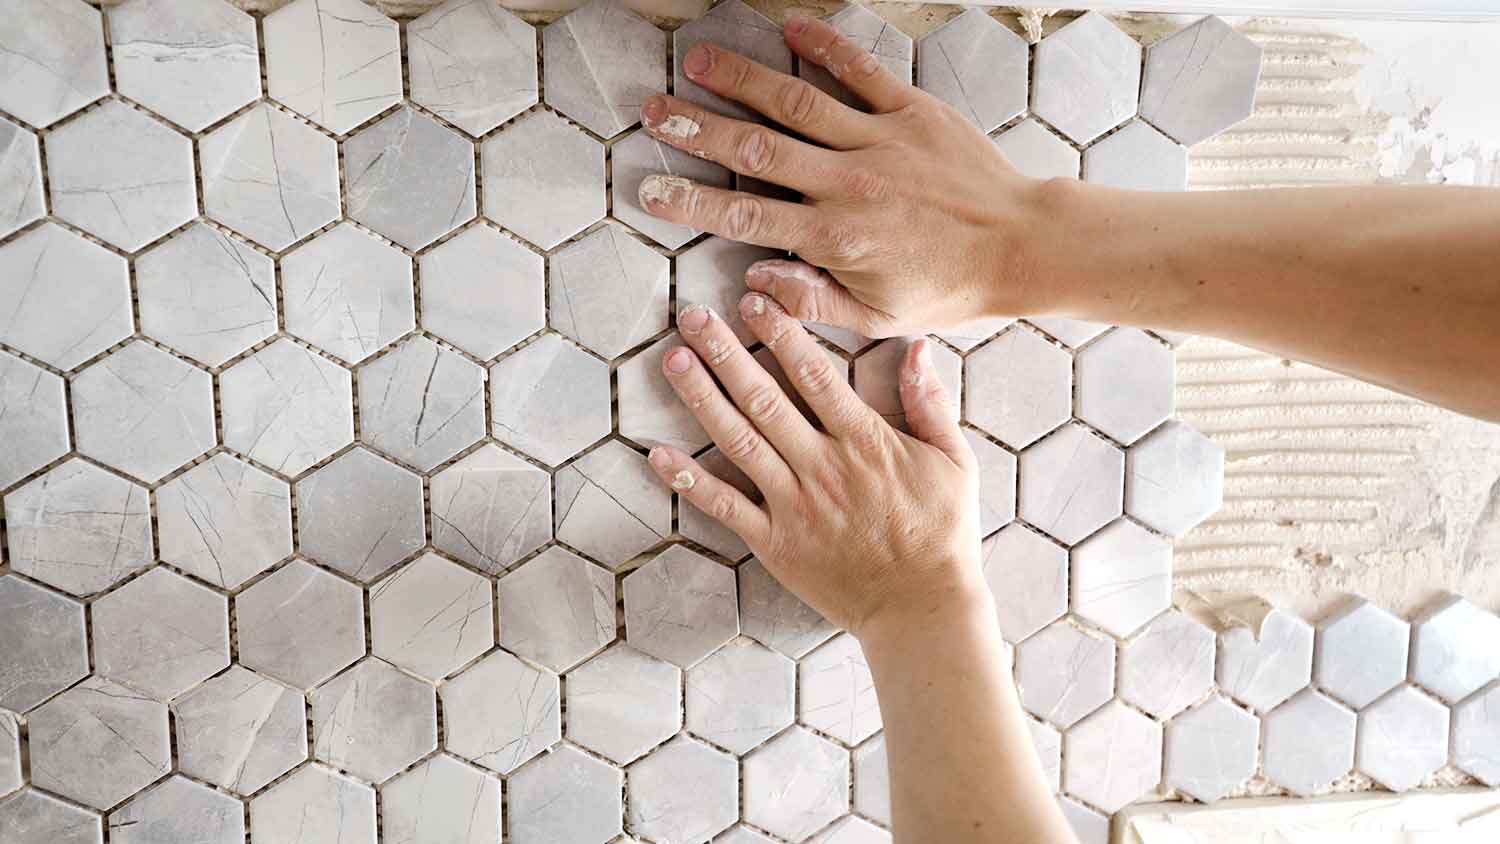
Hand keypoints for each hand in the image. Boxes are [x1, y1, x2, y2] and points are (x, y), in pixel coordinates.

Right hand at [637, 15, 1050, 338]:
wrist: (1023, 247)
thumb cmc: (951, 289)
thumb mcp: (878, 318)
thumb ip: (812, 301)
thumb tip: (754, 284)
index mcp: (836, 239)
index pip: (746, 218)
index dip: (691, 202)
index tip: (649, 187)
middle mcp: (850, 184)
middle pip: (757, 150)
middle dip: (698, 129)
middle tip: (654, 112)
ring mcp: (881, 141)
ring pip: (797, 103)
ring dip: (742, 80)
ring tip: (697, 60)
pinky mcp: (913, 111)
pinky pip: (862, 71)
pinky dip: (825, 46)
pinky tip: (788, 27)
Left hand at [644, 291, 987, 633]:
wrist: (922, 608)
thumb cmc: (942, 533)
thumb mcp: (954, 461)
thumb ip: (930, 402)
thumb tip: (919, 346)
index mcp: (865, 441)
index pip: (814, 376)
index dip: (781, 334)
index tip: (754, 300)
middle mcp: (823, 466)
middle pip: (765, 398)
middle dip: (726, 352)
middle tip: (693, 315)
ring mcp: (794, 505)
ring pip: (739, 441)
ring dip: (702, 398)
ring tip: (673, 359)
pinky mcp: (775, 543)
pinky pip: (725, 506)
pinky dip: (689, 481)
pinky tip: (658, 454)